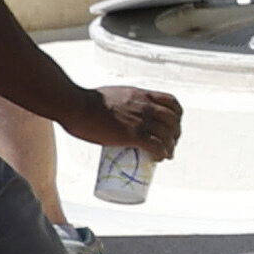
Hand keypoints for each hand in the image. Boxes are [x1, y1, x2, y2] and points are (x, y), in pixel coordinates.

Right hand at [63, 85, 183, 158]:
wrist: (77, 106)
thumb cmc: (86, 101)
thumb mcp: (114, 94)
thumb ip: (122, 101)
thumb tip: (118, 112)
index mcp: (141, 95)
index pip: (171, 102)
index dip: (177, 115)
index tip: (173, 125)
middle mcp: (145, 105)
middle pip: (173, 120)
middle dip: (176, 133)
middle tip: (171, 144)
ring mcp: (140, 120)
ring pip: (167, 135)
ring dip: (171, 146)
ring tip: (167, 155)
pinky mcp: (133, 134)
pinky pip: (157, 146)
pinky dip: (161, 153)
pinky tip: (159, 158)